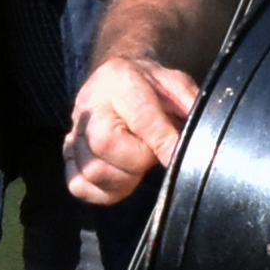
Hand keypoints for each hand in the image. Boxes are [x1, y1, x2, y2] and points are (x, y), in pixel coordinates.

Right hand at [61, 54, 205, 209]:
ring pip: (92, 171)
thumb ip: (190, 107)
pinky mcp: (67, 153)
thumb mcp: (177, 85)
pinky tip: (120, 177)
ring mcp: (73, 130)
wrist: (117, 81)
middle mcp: (89, 104)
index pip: (141, 119)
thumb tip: (203, 141)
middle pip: (105, 146)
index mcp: (119, 78)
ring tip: (136, 163)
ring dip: (123, 178)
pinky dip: (103, 191)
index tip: (177, 160)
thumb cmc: (151, 87)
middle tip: (151, 154)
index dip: (163, 144)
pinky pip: (79, 185)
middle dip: (137, 161)